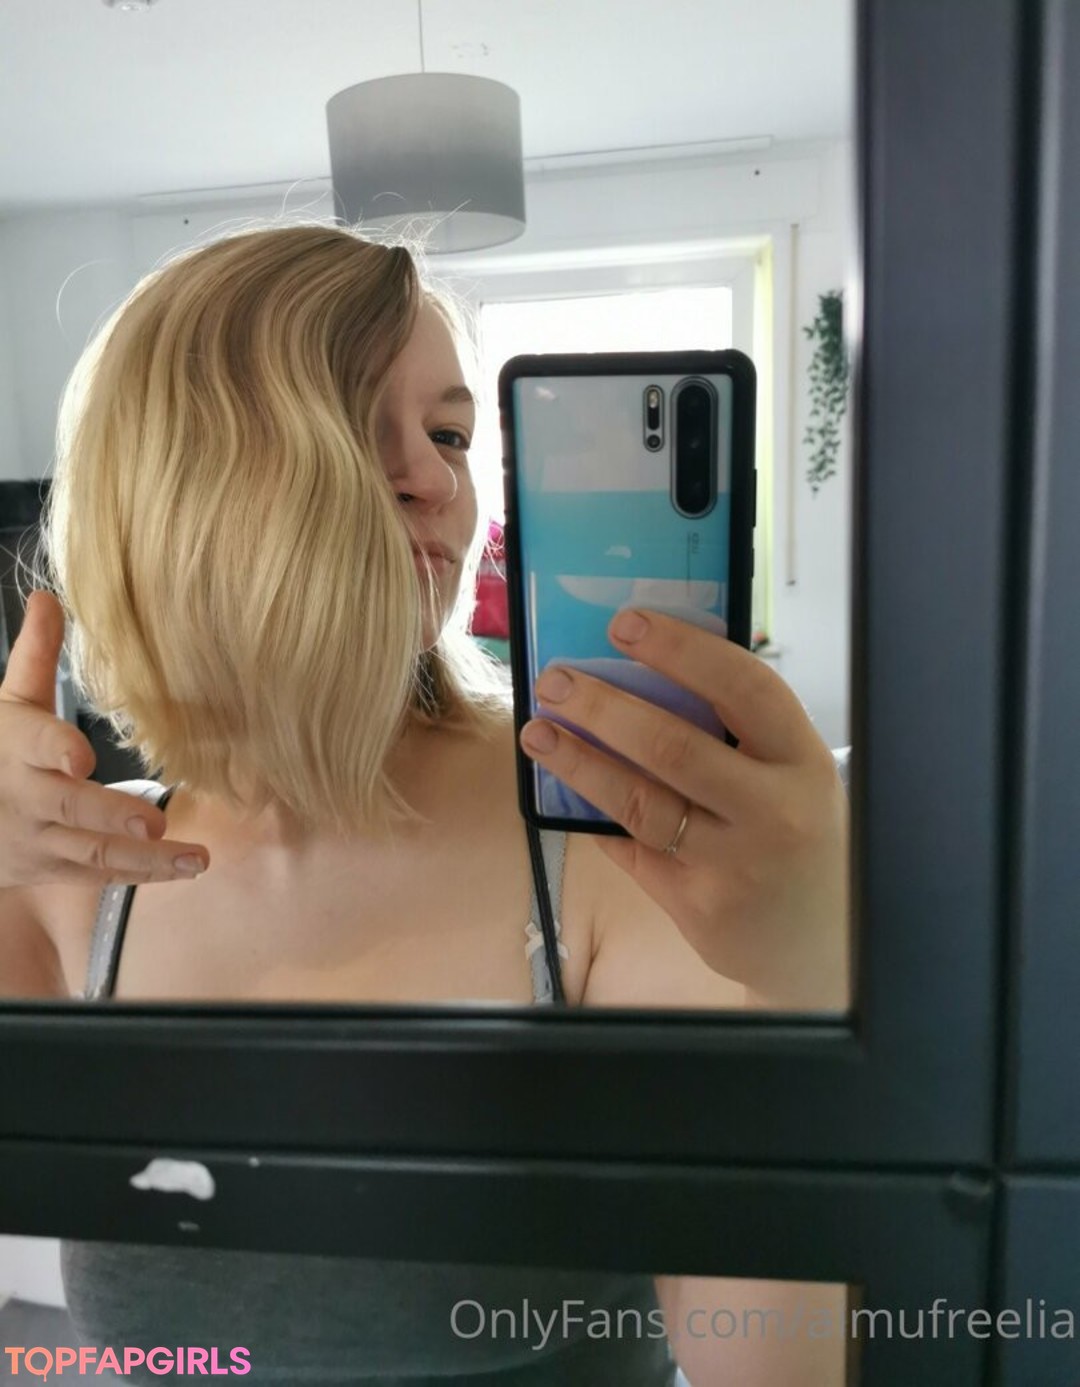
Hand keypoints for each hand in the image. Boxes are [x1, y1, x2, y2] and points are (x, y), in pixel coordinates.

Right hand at [0, 591, 208, 887]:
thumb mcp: (10, 703)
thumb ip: (35, 656)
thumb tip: (47, 597)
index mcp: (15, 745)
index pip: (32, 743)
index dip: (54, 750)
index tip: (82, 757)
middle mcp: (25, 796)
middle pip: (68, 806)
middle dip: (111, 814)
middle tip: (155, 821)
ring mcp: (39, 839)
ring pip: (92, 853)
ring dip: (148, 859)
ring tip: (198, 858)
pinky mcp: (53, 869)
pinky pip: (101, 877)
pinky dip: (144, 875)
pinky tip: (186, 868)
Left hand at [518, 608, 848, 1009]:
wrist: (824, 942)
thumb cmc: (799, 836)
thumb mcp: (793, 776)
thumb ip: (739, 735)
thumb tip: (643, 673)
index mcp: (801, 759)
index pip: (742, 688)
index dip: (681, 650)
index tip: (624, 624)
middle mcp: (773, 810)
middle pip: (674, 746)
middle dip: (604, 707)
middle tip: (555, 681)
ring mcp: (734, 862)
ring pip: (640, 803)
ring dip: (580, 762)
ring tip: (538, 732)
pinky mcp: (698, 904)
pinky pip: (632, 849)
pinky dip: (594, 816)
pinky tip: (562, 791)